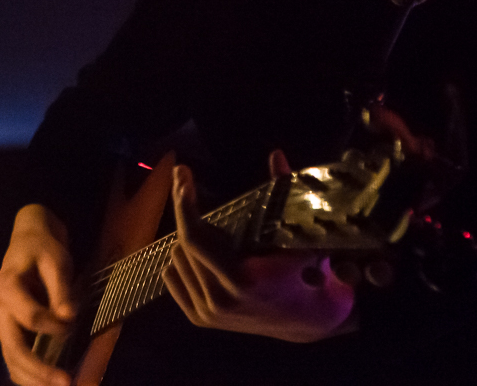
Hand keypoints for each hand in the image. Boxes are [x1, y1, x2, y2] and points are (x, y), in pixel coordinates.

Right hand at [0, 204, 77, 385]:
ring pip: (12, 360)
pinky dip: (28, 376)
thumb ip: (61, 289)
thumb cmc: (43, 249)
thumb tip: (68, 317)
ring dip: (34, 379)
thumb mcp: (56, 260)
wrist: (28, 243)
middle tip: (66, 382)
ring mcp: (1, 324)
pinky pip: (14, 360)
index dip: (54, 326)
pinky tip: (46, 383)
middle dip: (39, 370)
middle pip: (14, 348)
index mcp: (6, 287)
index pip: (30, 317)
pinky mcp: (8, 332)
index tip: (73, 323)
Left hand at [163, 150, 356, 342]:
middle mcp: (219, 301)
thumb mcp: (298, 235)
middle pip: (182, 244)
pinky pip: (172, 277)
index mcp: (240, 280)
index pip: (194, 237)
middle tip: (193, 192)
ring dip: (187, 240)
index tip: (181, 175)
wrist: (304, 322)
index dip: (184, 204)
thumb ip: (283, 193)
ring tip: (210, 232)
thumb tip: (276, 154)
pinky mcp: (199, 319)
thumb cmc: (304, 274)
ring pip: (175, 259)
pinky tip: (200, 255)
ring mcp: (207, 314)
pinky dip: (181, 261)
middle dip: (189, 215)